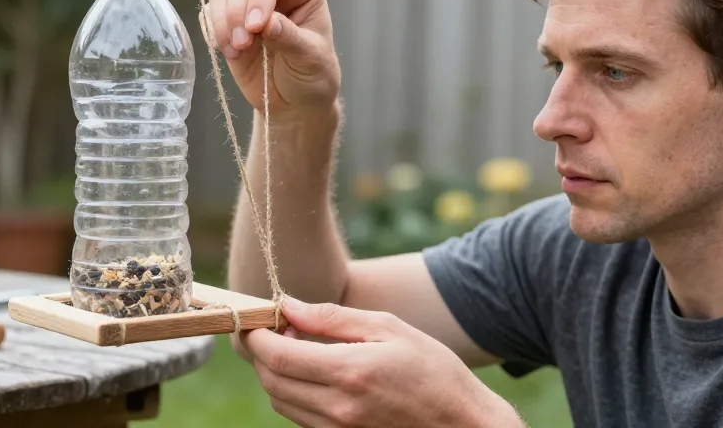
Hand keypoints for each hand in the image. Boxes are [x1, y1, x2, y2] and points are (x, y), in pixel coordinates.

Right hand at [203, 0, 340, 115]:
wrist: (294, 98)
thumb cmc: (312, 73)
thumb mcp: (310, 58)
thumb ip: (290, 38)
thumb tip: (267, 22)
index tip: (257, 26)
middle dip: (237, 10)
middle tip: (243, 43)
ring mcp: (248, 0)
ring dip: (223, 22)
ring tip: (236, 51)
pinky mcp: (227, 20)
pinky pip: (209, 13)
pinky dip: (213, 32)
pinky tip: (229, 52)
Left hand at [240, 298, 524, 427]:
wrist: (464, 425)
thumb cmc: (433, 370)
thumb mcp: (389, 328)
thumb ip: (333, 318)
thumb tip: (288, 306)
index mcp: (350, 372)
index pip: (278, 356)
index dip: (258, 336)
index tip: (258, 320)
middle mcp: (338, 408)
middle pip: (272, 381)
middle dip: (263, 353)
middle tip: (277, 331)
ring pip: (281, 402)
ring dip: (277, 374)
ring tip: (298, 350)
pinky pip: (300, 418)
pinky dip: (295, 393)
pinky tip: (315, 375)